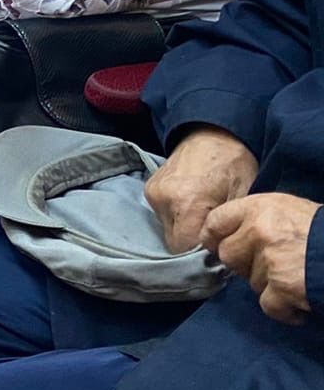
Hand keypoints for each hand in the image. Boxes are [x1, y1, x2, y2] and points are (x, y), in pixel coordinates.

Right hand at [146, 128, 258, 252]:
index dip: (202, 256)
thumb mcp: (241, 198)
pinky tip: (190, 208)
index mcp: (188, 203)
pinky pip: (163, 217)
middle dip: (192, 245)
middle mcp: (163, 200)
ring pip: (167, 231)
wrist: (213, 133)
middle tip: (212, 238)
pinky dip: (176, 218)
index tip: (217, 252)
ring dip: (183, 231)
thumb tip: (219, 256)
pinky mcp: (149, 189)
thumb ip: (225, 229)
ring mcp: (153, 194)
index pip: (185, 250)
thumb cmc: (235, 164)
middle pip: (173, 243)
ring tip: (202, 220)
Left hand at [202, 193, 318, 324]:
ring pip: (249, 282)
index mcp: (260, 207)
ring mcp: (270, 260)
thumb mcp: (291, 210)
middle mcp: (260, 230)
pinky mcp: (283, 287)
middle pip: (227, 255)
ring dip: (269, 285)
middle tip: (272, 265)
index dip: (214, 237)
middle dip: (245, 264)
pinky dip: (284, 309)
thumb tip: (230, 238)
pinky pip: (268, 305)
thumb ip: (259, 220)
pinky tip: (299, 301)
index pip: (216, 222)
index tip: (217, 246)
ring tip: (295, 276)